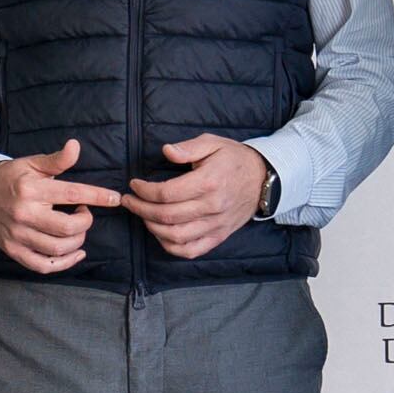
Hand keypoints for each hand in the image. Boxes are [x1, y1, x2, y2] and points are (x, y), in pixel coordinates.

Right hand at [0, 140, 122, 274]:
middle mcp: (25, 214)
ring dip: (77, 241)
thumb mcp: (31, 163)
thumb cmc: (9, 177)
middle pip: (68, 228)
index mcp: (32, 190)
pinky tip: (76, 254)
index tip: (114, 199)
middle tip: (83, 213)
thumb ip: (56, 160)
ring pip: (58, 249)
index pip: (72, 194)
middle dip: (85, 222)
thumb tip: (76, 146)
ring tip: (76, 229)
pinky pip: (43, 265)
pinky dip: (64, 264)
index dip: (97, 197)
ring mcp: (18, 235)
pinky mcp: (14, 250)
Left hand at [126, 133, 270, 260]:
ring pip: (175, 236)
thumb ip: (188, 148)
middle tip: (129, 201)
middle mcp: (212, 207)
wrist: (263, 179)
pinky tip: (160, 234)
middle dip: (140, 209)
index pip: (167, 193)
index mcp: (209, 182)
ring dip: (152, 228)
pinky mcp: (219, 236)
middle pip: (166, 216)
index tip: (134, 185)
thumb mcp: (213, 143)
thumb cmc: (234, 159)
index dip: (144, 191)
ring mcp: (216, 225)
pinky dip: (171, 246)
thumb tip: (166, 151)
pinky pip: (190, 250)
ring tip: (142, 215)